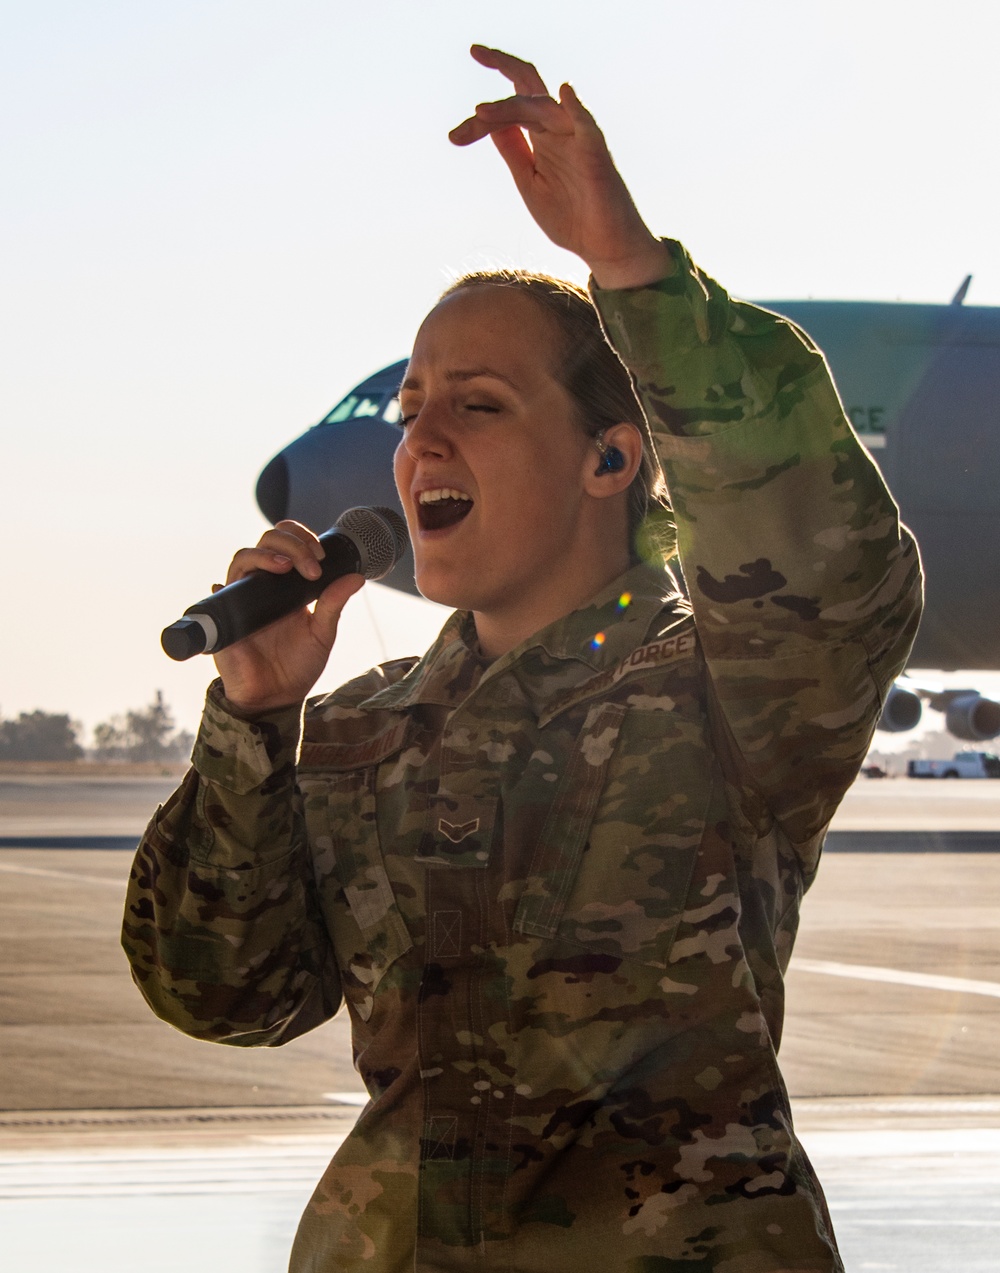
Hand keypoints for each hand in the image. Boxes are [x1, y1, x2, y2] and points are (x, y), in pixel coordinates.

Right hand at [212, 521, 362, 713]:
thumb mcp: (322, 633)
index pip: (286, 543)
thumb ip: (334, 604)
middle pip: (265, 542)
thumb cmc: (298, 666)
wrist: (278, 697)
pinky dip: (222, 587)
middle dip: (289, 543)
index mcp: (287, 585)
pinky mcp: (227, 619)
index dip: (300, 538)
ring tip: (284, 567)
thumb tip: (356, 577)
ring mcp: (243, 600)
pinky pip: (218, 595)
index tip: (320, 555)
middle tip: (310, 563)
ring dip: (263, 555)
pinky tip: (229, 587)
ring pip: (241, 560)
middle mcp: (263, 586)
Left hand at [449, 46, 671, 289]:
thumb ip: (513, 151)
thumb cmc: (571, 218)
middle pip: (528, 88)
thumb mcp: (529, 182)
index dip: (479, 119)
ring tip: (480, 113)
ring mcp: (577, 138)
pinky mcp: (596, 153)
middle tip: (475, 50)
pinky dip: (576, 108)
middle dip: (502, 65)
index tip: (453, 138)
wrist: (602, 247)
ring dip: (510, 106)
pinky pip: (587, 124)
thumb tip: (488, 122)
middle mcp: (558, 130)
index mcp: (541, 139)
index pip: (509, 110)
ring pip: (543, 106)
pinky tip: (565, 93)